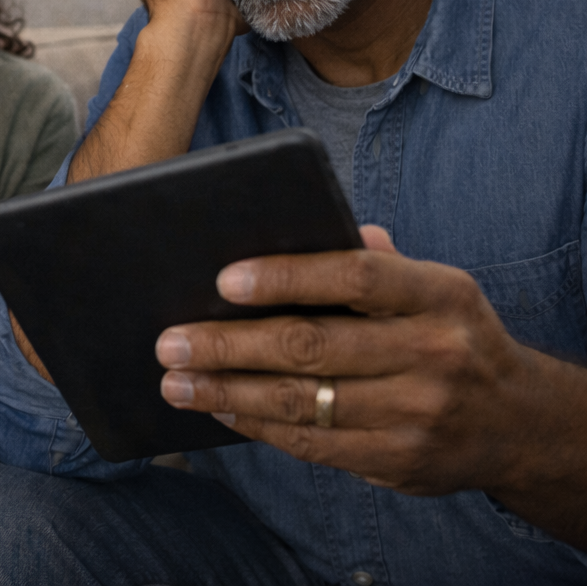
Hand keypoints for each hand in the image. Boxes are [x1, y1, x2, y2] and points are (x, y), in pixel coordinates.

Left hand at [153, 225, 545, 495]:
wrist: (519, 422)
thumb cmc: (448, 335)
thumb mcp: (433, 288)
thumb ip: (371, 262)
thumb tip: (296, 227)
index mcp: (440, 294)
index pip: (354, 277)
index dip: (286, 277)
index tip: (223, 281)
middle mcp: (435, 353)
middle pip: (312, 346)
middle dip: (229, 344)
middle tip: (169, 342)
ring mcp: (419, 414)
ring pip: (302, 401)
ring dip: (226, 391)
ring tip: (176, 381)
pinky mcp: (401, 462)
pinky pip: (313, 444)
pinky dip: (257, 425)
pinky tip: (220, 407)